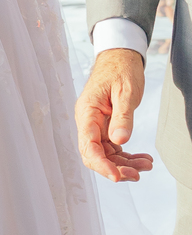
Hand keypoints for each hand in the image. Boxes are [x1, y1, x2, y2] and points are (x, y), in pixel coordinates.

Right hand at [75, 48, 152, 183]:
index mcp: (87, 112)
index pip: (89, 146)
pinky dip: (127, 155)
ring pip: (106, 154)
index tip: (117, 177)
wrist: (120, 57)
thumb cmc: (120, 69)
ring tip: (146, 165)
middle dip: (115, 168)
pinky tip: (142, 158)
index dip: (101, 165)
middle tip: (138, 174)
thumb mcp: (126, 92)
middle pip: (95, 155)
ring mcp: (96, 125)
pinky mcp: (105, 126)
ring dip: (124, 163)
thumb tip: (119, 140)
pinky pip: (113, 146)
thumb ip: (122, 117)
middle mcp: (88, 121)